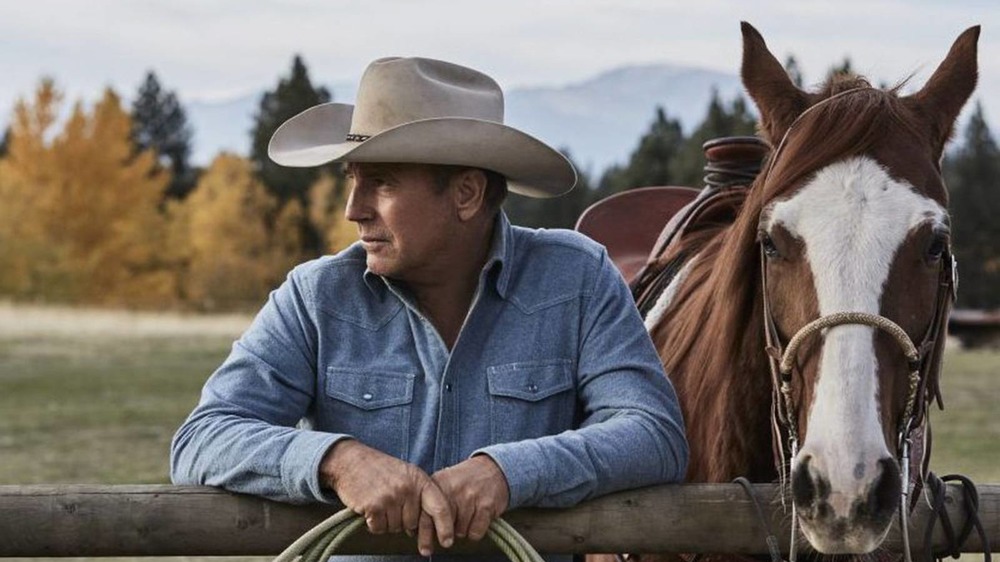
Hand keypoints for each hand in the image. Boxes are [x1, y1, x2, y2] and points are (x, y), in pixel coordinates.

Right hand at [319, 439, 453, 555]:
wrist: (350, 461)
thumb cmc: (379, 470)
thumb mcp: (406, 475)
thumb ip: (419, 496)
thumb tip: (425, 527)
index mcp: (419, 479)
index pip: (440, 507)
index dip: (445, 527)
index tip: (447, 542)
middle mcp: (408, 488)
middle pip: (413, 523)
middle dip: (402, 520)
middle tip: (390, 504)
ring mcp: (391, 497)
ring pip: (396, 528)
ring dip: (386, 522)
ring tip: (379, 502)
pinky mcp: (374, 506)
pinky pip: (379, 529)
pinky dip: (373, 524)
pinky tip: (370, 508)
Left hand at [430, 454, 510, 541]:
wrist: (492, 468)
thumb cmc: (464, 480)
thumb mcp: (443, 483)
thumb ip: (429, 503)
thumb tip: (416, 530)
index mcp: (438, 484)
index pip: (425, 516)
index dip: (425, 534)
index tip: (426, 547)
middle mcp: (453, 490)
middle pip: (444, 527)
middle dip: (447, 531)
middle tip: (452, 524)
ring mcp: (470, 497)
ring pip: (460, 532)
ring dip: (463, 529)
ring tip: (467, 514)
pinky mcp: (486, 505)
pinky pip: (475, 532)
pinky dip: (476, 530)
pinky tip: (477, 517)